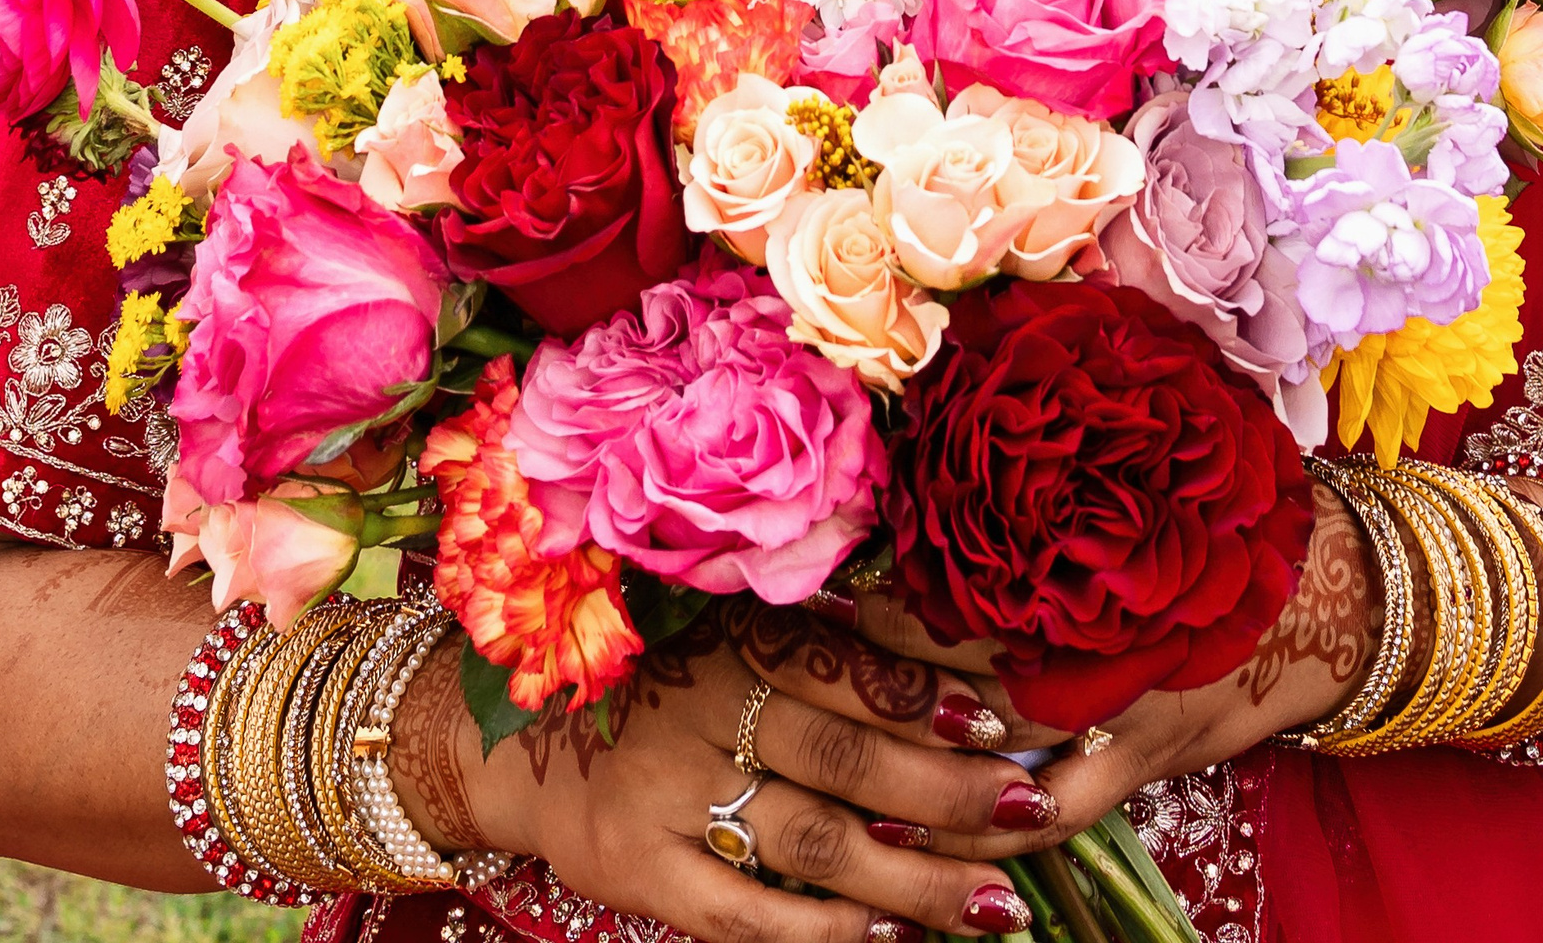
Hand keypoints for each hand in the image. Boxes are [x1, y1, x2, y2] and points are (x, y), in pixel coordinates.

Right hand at [412, 625, 1055, 942]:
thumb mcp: (728, 630)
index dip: (936, 696)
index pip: (854, 668)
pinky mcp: (637, 865)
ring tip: (996, 907)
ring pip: (813, 841)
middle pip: (851, 757)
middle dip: (952, 793)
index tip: (1012, 725)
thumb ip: (824, 645)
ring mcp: (669, 790)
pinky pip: (740, 909)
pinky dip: (819, 929)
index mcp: (738, 637)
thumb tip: (959, 661)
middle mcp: (708, 705)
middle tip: (1033, 818)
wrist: (509, 730)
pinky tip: (885, 935)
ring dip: (913, 879)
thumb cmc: (655, 673)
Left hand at [760, 490, 1380, 846]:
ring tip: (820, 760)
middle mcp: (1094, 637)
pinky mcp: (1139, 760)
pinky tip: (915, 843)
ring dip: (906, 759)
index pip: (963, 578)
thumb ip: (1063, 429)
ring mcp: (1115, 709)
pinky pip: (1049, 814)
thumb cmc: (1232, 505)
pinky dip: (980, 834)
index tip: (822, 581)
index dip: (886, 588)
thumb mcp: (1153, 455)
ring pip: (990, 751)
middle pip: (955, 664)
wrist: (1331, 592)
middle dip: (869, 673)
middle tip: (792, 668)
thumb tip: (973, 342)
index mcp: (1089, 555)